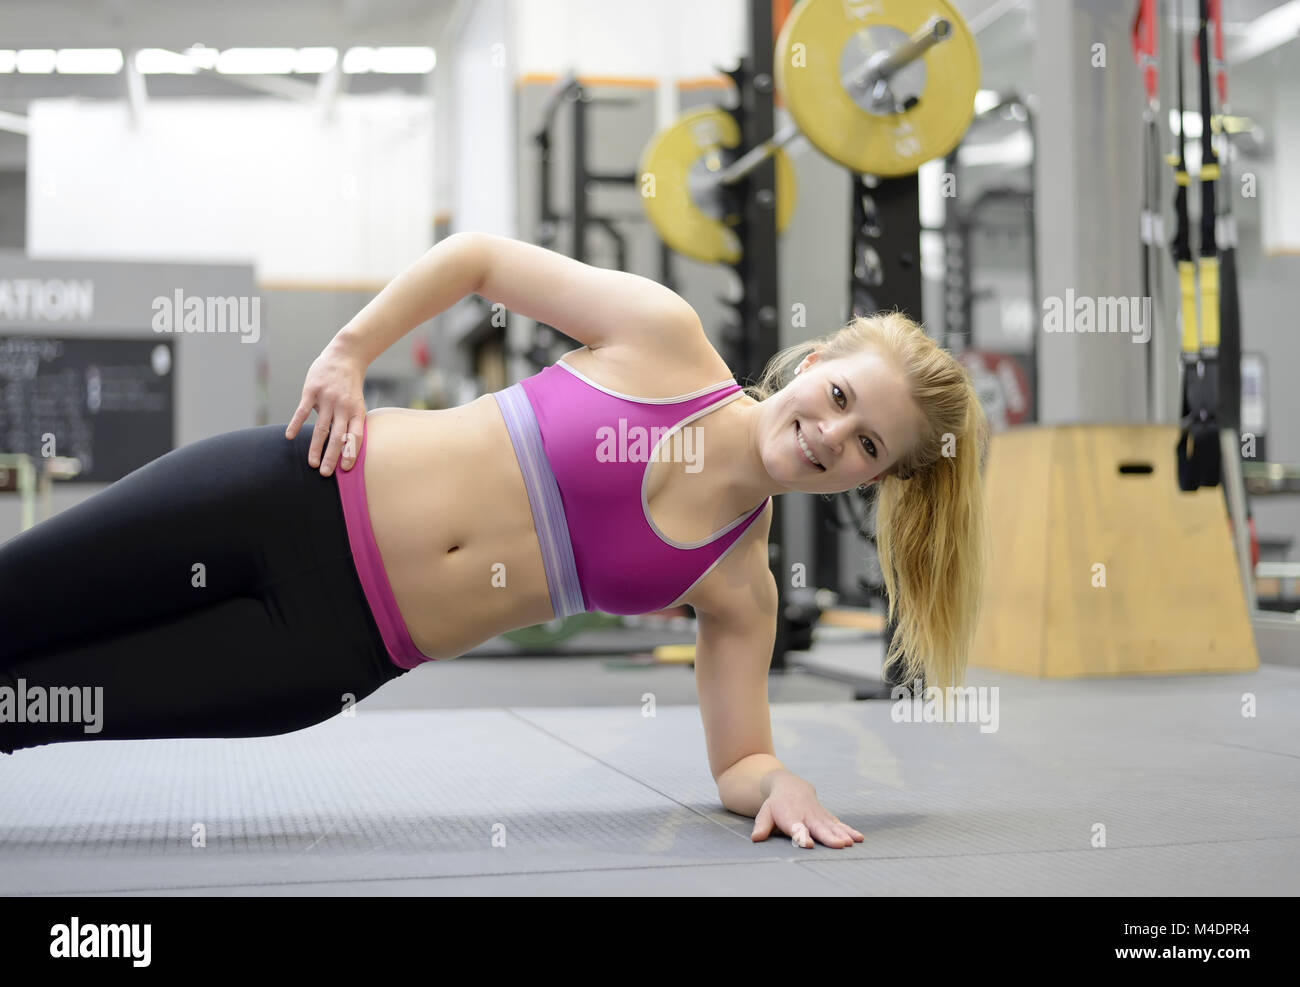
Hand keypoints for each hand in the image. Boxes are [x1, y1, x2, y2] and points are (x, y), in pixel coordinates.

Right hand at [285, 338, 367, 476]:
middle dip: (332, 456)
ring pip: (320, 427)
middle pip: (338, 435)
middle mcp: (343, 406)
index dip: (351, 452)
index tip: (345, 469)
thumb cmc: (350, 385)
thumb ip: (349, 421)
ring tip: (312, 463)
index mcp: (356, 410)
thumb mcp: (356, 402)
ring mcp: (327, 398)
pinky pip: (303, 411)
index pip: (356, 435)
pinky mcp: (312, 390)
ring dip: (316, 447)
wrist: (344, 355)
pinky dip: (296, 424)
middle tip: (326, 474)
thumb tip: (343, 446)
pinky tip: (290, 437)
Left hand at [751, 773, 863, 848]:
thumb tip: (755, 838)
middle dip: (829, 836)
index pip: (796, 828)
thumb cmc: (776, 805)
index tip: (809, 844)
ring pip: (831, 826)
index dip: (802, 836)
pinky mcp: (827, 816)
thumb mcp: (765, 813)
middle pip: (819, 828)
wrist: (790, 785)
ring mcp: (819, 816)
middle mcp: (807, 816)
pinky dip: (849, 830)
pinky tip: (859, 838)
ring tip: (851, 843)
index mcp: (790, 817)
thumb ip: (762, 826)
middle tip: (840, 844)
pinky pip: (839, 824)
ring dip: (842, 834)